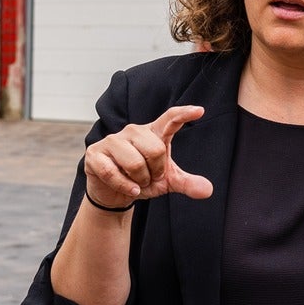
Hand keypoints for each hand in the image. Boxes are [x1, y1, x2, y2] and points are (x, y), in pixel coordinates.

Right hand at [83, 105, 213, 209]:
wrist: (114, 194)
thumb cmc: (142, 179)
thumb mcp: (166, 182)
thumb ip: (186, 183)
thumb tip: (208, 190)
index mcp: (153, 133)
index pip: (170, 119)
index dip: (183, 114)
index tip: (200, 111)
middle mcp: (133, 132)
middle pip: (155, 149)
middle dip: (155, 171)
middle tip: (149, 177)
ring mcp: (112, 141)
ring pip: (134, 163)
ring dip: (140, 180)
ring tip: (137, 181)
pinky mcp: (95, 154)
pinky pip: (113, 172)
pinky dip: (125, 186)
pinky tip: (129, 188)